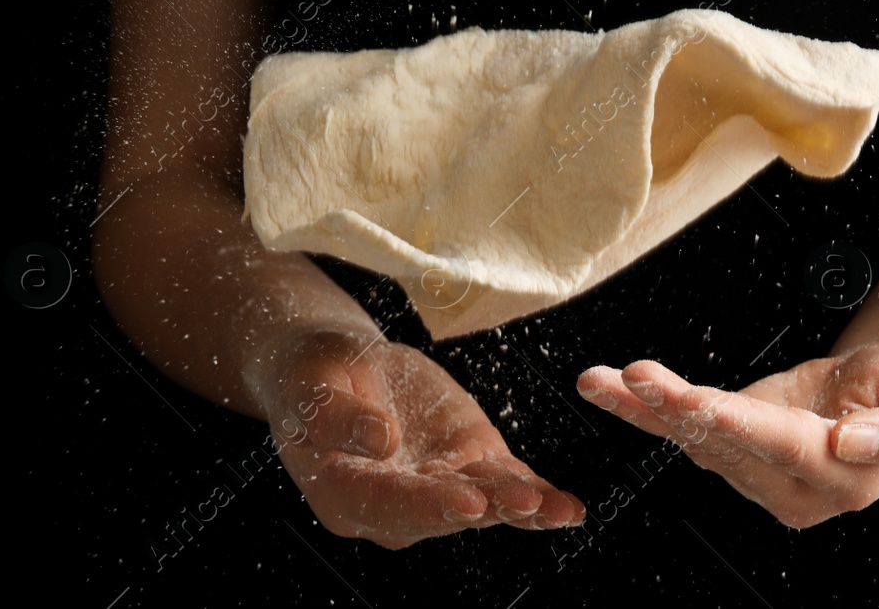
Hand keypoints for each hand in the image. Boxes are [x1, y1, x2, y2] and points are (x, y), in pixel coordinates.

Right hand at [256, 329, 585, 548]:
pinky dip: (537, 496)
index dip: (427, 505)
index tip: (464, 500)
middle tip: (520, 502)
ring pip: (482, 503)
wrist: (338, 368)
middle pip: (441, 511)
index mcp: (345, 493)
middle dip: (484, 508)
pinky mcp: (468, 463)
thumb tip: (381, 439)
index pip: (387, 503)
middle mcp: (394, 504)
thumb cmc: (312, 379)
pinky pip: (505, 484)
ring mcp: (435, 486)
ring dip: (520, 507)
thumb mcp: (311, 386)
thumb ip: (339, 417)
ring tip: (556, 510)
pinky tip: (566, 508)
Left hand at [576, 336, 878, 528]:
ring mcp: (758, 472)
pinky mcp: (736, 448)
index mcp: (841, 476)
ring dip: (644, 408)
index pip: (781, 446)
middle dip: (676, 408)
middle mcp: (792, 485)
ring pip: (694, 439)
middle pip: (726, 443)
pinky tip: (606, 389)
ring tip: (601, 380)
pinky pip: (684, 429)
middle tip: (634, 377)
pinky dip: (641, 409)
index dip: (737, 423)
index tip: (697, 402)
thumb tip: (851, 447)